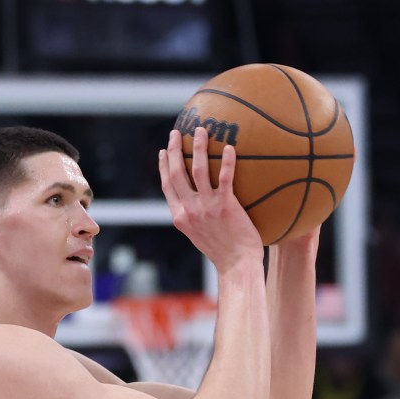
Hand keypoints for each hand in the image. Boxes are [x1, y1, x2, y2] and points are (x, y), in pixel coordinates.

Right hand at [159, 127, 261, 270]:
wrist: (237, 266)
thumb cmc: (224, 253)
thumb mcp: (200, 236)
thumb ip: (196, 218)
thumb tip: (201, 203)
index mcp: (180, 217)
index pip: (167, 186)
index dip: (164, 167)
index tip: (163, 152)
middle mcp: (189, 210)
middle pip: (177, 173)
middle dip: (174, 150)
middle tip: (176, 133)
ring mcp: (206, 207)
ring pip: (197, 169)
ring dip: (198, 147)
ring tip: (201, 130)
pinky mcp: (226, 206)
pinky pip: (225, 178)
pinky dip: (226, 161)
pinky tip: (230, 148)